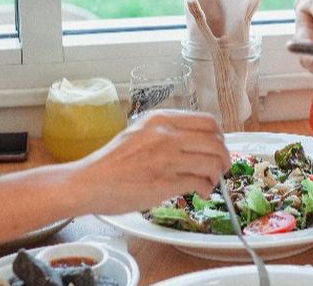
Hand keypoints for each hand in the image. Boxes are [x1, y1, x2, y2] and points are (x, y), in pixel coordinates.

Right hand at [72, 110, 229, 213]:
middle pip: (215, 141)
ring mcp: (167, 158)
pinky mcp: (165, 182)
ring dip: (217, 175)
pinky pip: (200, 182)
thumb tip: (193, 142)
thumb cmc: (110, 163)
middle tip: (221, 168)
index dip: (219, 137)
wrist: (89, 182)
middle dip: (223, 157)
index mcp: (160, 120)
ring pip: (213, 162)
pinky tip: (201, 192)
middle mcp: (166, 135)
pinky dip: (206, 189)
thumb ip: (165, 134)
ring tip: (210, 183)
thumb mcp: (139, 133)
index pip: (208, 122)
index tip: (217, 148)